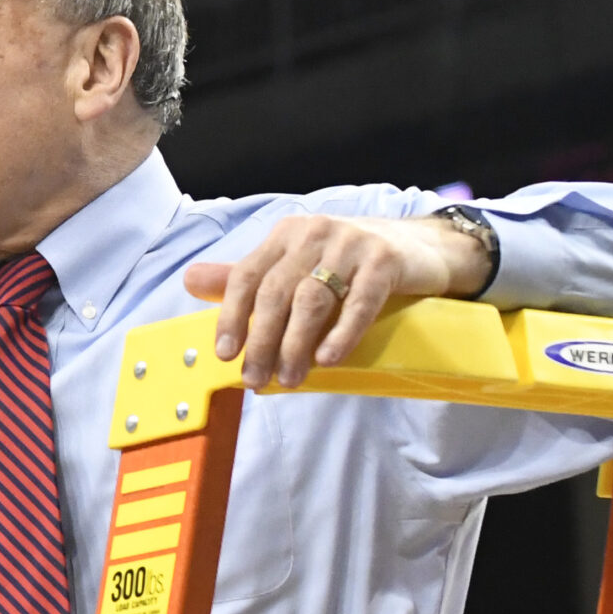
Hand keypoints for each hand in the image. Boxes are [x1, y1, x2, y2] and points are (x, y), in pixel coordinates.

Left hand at [182, 214, 492, 389]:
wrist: (423, 247)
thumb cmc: (350, 263)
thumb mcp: (298, 263)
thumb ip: (248, 276)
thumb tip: (189, 280)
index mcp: (286, 235)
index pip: (247, 275)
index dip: (231, 316)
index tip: (225, 354)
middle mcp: (314, 233)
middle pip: (277, 292)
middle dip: (262, 341)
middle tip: (255, 379)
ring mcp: (352, 244)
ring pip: (313, 299)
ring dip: (296, 345)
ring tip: (289, 380)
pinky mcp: (386, 261)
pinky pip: (359, 302)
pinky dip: (341, 333)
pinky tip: (328, 360)